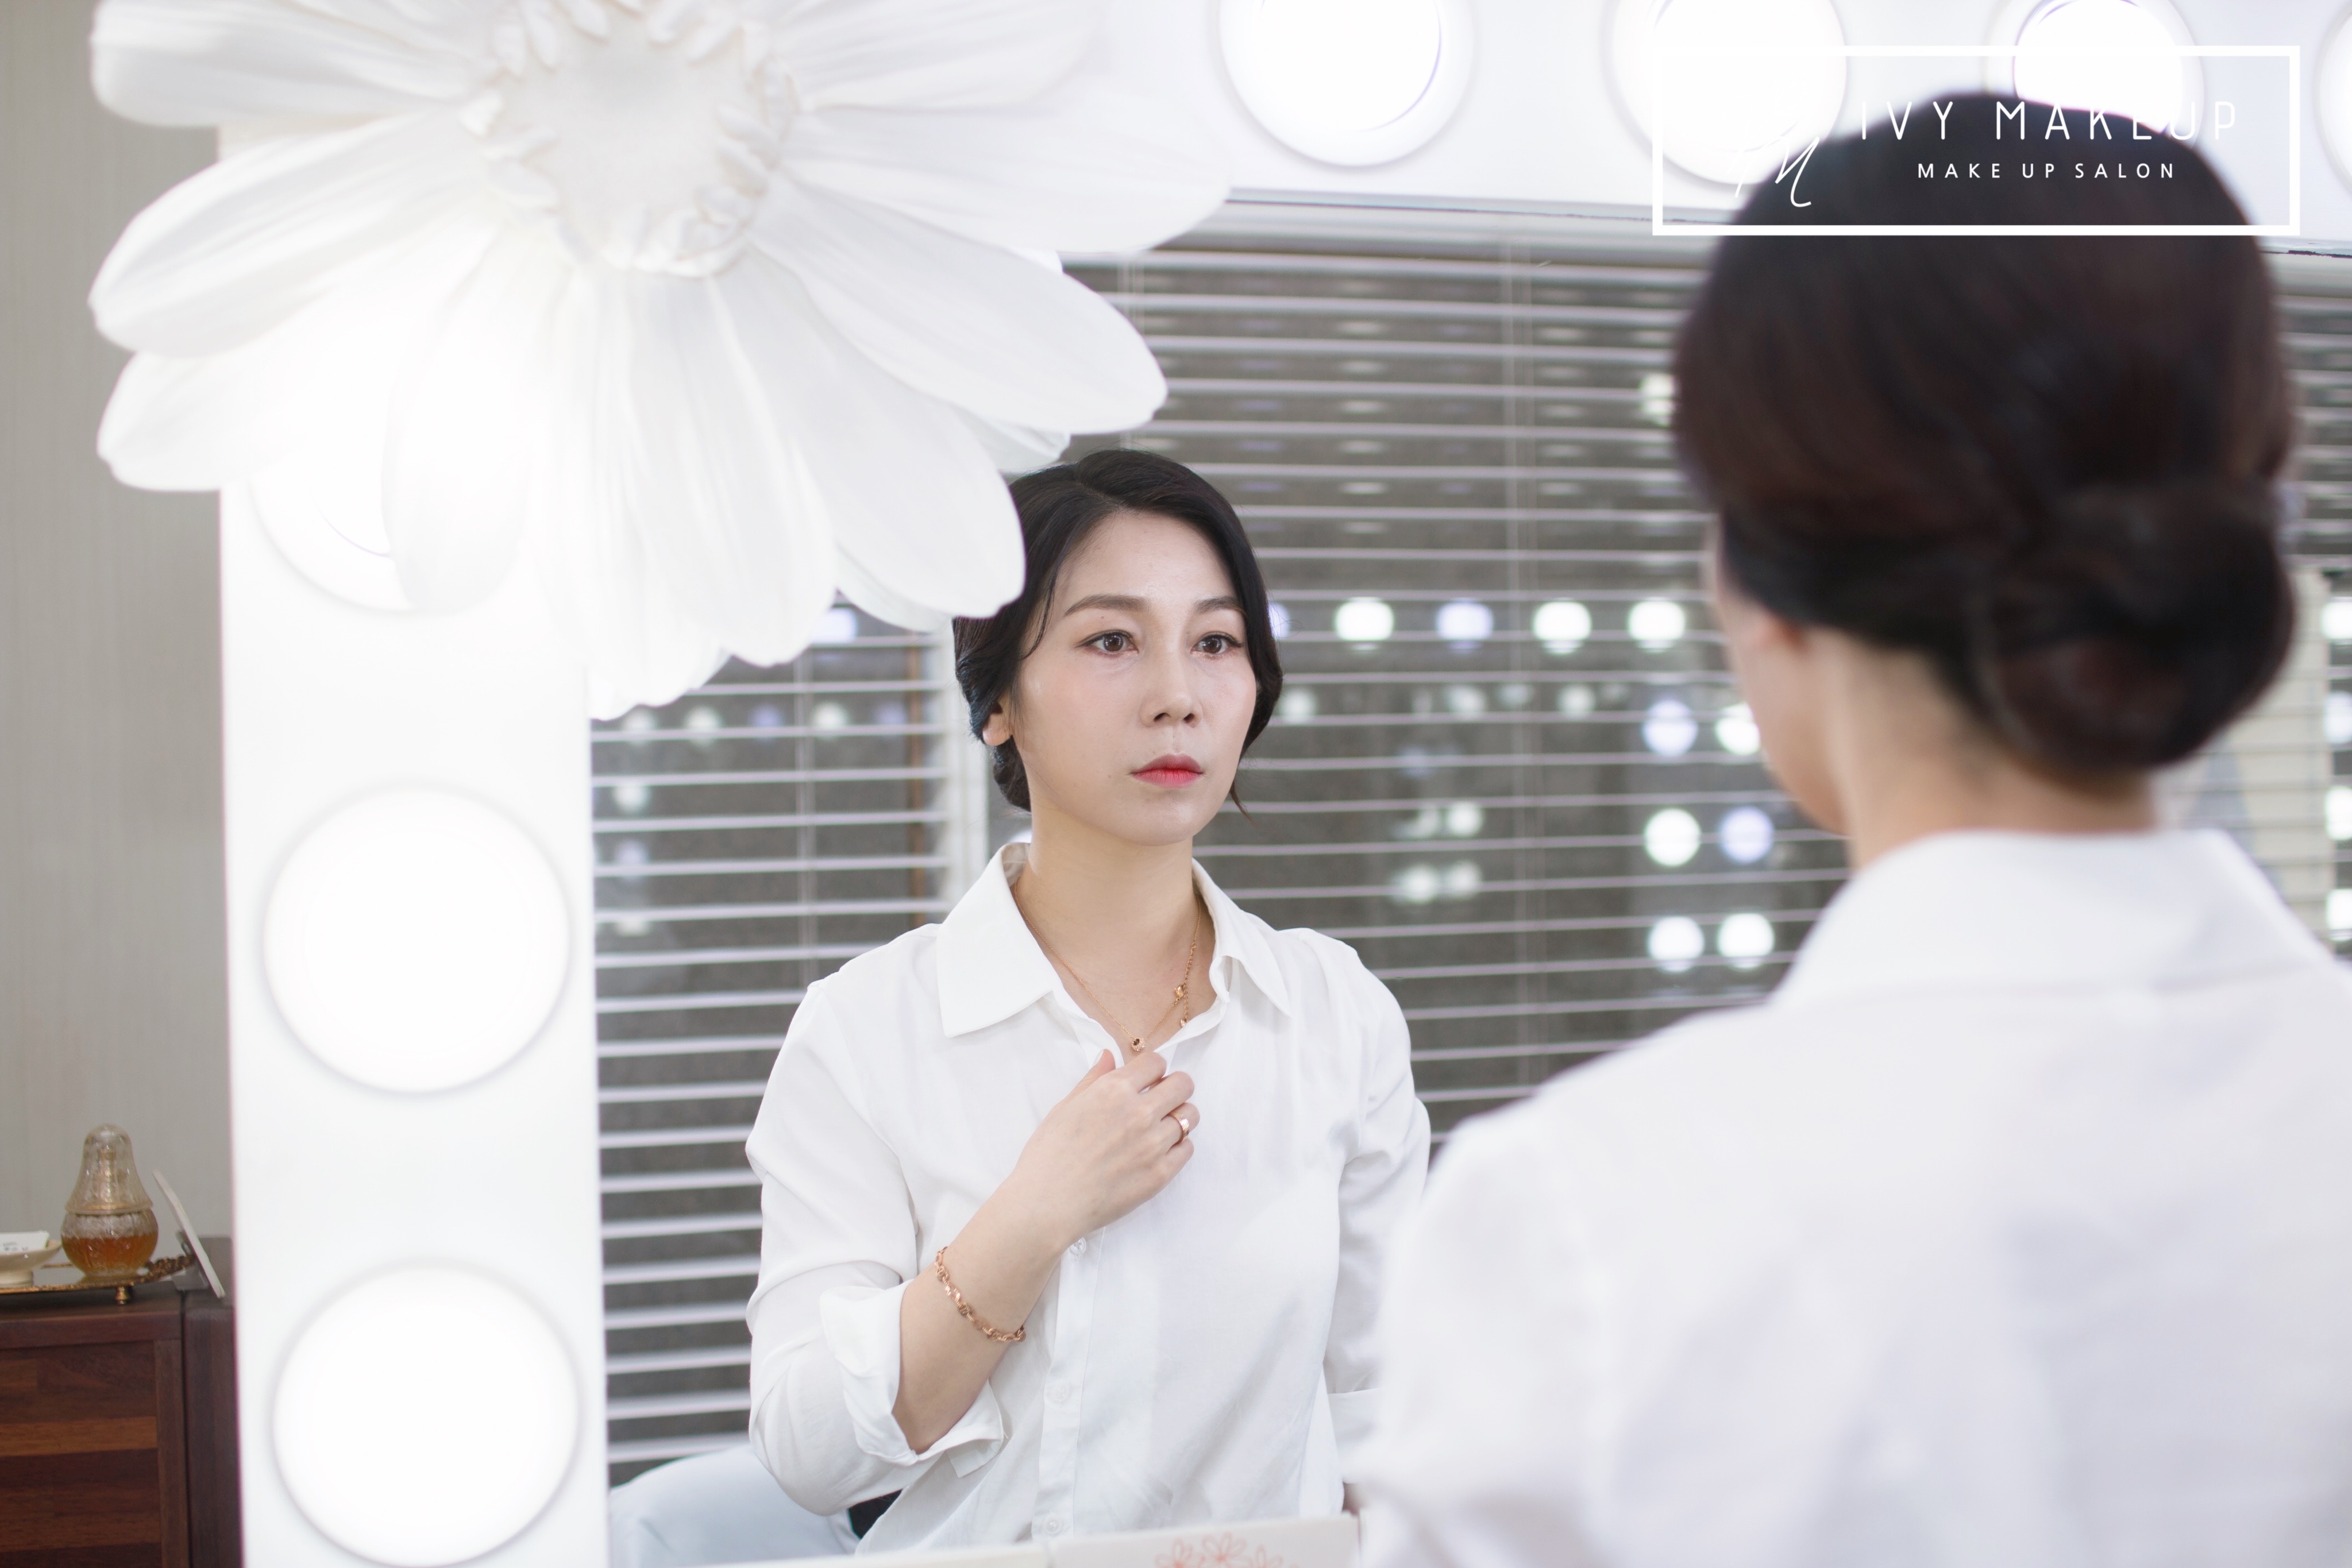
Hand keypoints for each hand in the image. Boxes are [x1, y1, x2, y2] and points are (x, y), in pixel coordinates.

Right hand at [998, 1048, 1198, 1251]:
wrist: (1047, 1204)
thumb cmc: (1048, 1156)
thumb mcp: (1064, 1108)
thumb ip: (1093, 1080)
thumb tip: (1109, 1056)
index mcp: (1113, 1091)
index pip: (1156, 1062)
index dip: (1153, 1069)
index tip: (1148, 1080)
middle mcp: (1139, 1112)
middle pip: (1183, 1084)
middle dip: (1174, 1087)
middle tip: (1162, 1100)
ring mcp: (1153, 1144)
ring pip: (1190, 1116)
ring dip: (1178, 1117)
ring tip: (1160, 1128)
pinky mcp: (1160, 1173)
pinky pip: (1187, 1149)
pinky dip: (1178, 1146)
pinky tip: (1159, 1151)